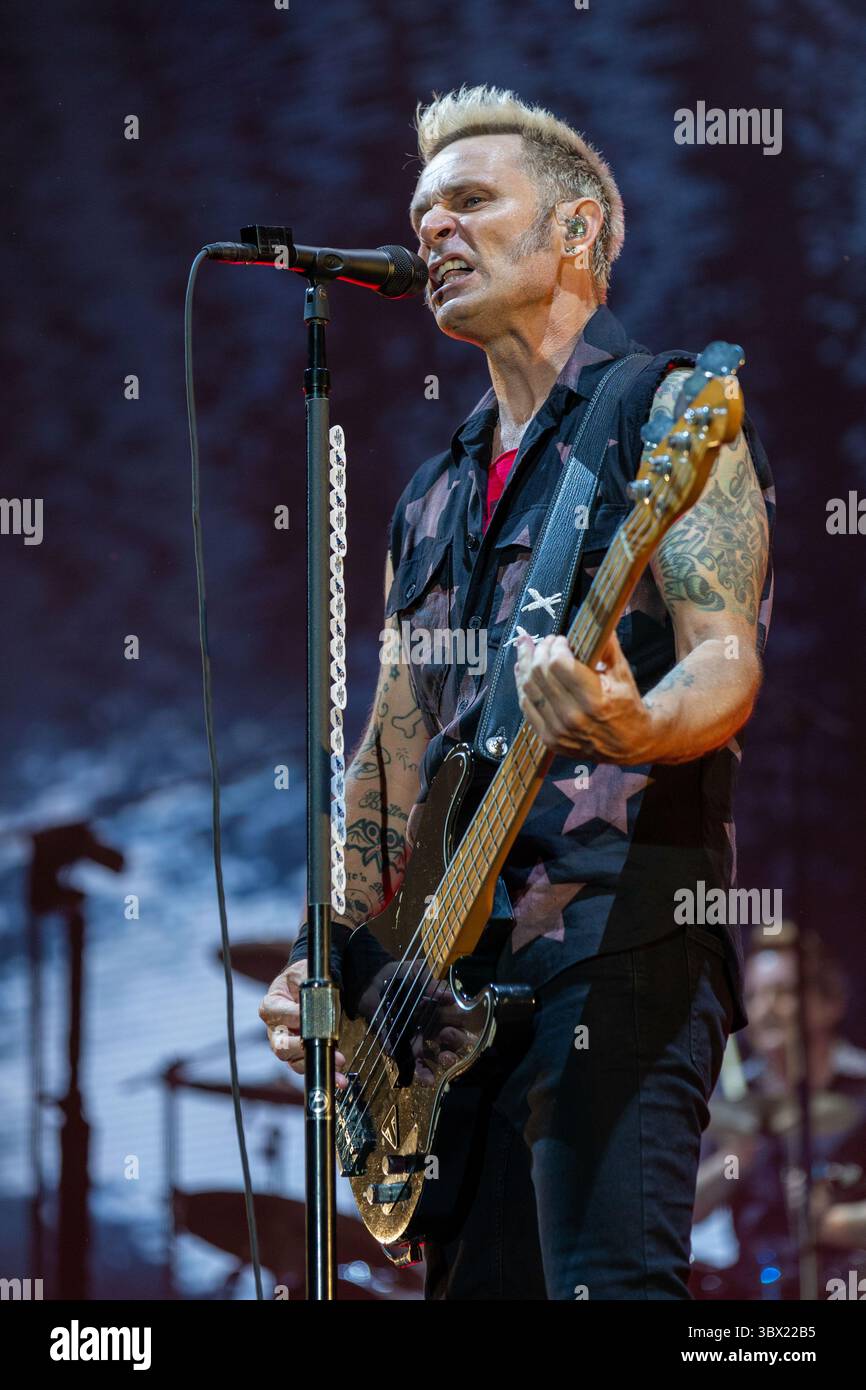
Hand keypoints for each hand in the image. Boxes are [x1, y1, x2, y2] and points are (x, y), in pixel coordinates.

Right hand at [259, 960, 348, 1089]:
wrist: (309, 986)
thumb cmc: (303, 978)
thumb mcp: (303, 972)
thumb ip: (307, 983)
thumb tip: (316, 999)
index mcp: (271, 1006)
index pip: (276, 1014)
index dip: (293, 1016)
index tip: (310, 1016)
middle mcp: (275, 1029)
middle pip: (281, 1046)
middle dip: (303, 1048)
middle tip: (324, 1045)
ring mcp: (287, 1044)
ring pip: (294, 1061)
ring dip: (316, 1063)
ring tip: (338, 1062)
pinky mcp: (300, 1054)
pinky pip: (308, 1066)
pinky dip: (323, 1070)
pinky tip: (339, 1077)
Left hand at [514, 630, 654, 764]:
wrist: (630, 743)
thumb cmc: (627, 705)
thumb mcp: (623, 673)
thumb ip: (607, 645)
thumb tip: (598, 616)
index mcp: (594, 700)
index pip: (559, 664)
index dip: (556, 646)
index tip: (561, 640)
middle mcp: (573, 717)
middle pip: (540, 673)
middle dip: (540, 650)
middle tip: (546, 642)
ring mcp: (558, 731)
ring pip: (528, 688)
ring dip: (525, 663)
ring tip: (527, 648)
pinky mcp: (548, 739)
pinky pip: (526, 706)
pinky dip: (521, 685)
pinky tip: (522, 669)